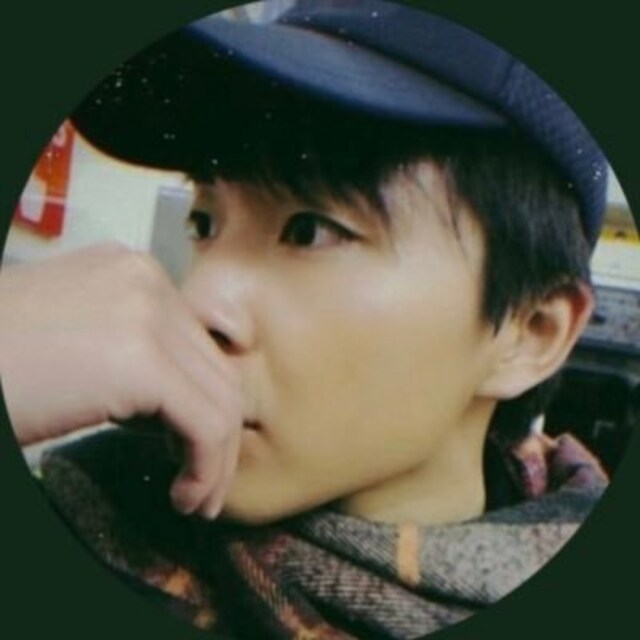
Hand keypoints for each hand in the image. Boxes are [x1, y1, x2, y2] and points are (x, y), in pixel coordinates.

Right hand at [0, 243, 241, 517]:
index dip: (204, 405)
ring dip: (216, 461)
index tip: (191, 448)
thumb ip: (133, 351)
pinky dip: (206, 469)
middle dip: (218, 438)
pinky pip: (207, 424)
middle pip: (216, 372)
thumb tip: (173, 404)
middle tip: (202, 485)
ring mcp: (146, 316)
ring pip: (222, 400)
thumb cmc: (2, 360)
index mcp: (133, 273)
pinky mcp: (141, 362)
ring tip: (195, 498)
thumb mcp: (79, 338)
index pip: (199, 347)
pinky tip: (184, 495)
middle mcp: (147, 282)